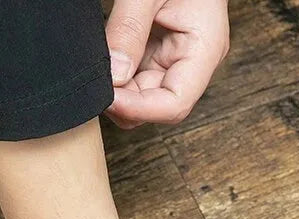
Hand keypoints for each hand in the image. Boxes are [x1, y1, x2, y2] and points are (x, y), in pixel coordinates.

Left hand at [105, 0, 228, 127]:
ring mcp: (179, 55)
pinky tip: (105, 61)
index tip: (108, 98)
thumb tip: (113, 76)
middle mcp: (195, 59)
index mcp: (204, 49)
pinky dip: (121, 73)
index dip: (140, 109)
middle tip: (94, 85)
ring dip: (122, 89)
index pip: (175, 104)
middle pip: (160, 104)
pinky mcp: (164, 47)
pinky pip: (142, 72)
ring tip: (98, 71)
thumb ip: (129, 30)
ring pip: (148, 93)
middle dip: (127, 101)